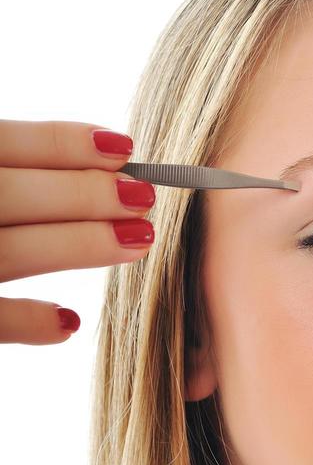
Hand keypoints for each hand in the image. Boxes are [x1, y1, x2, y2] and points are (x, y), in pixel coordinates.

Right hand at [0, 118, 155, 344]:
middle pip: (12, 195)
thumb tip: (91, 155)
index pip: (3, 144)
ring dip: (77, 244)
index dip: (63, 143)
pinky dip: (29, 321)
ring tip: (139, 240)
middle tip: (145, 197)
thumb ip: (10, 173)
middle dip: (84, 193)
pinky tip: (70, 321)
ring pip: (7, 251)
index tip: (124, 147)